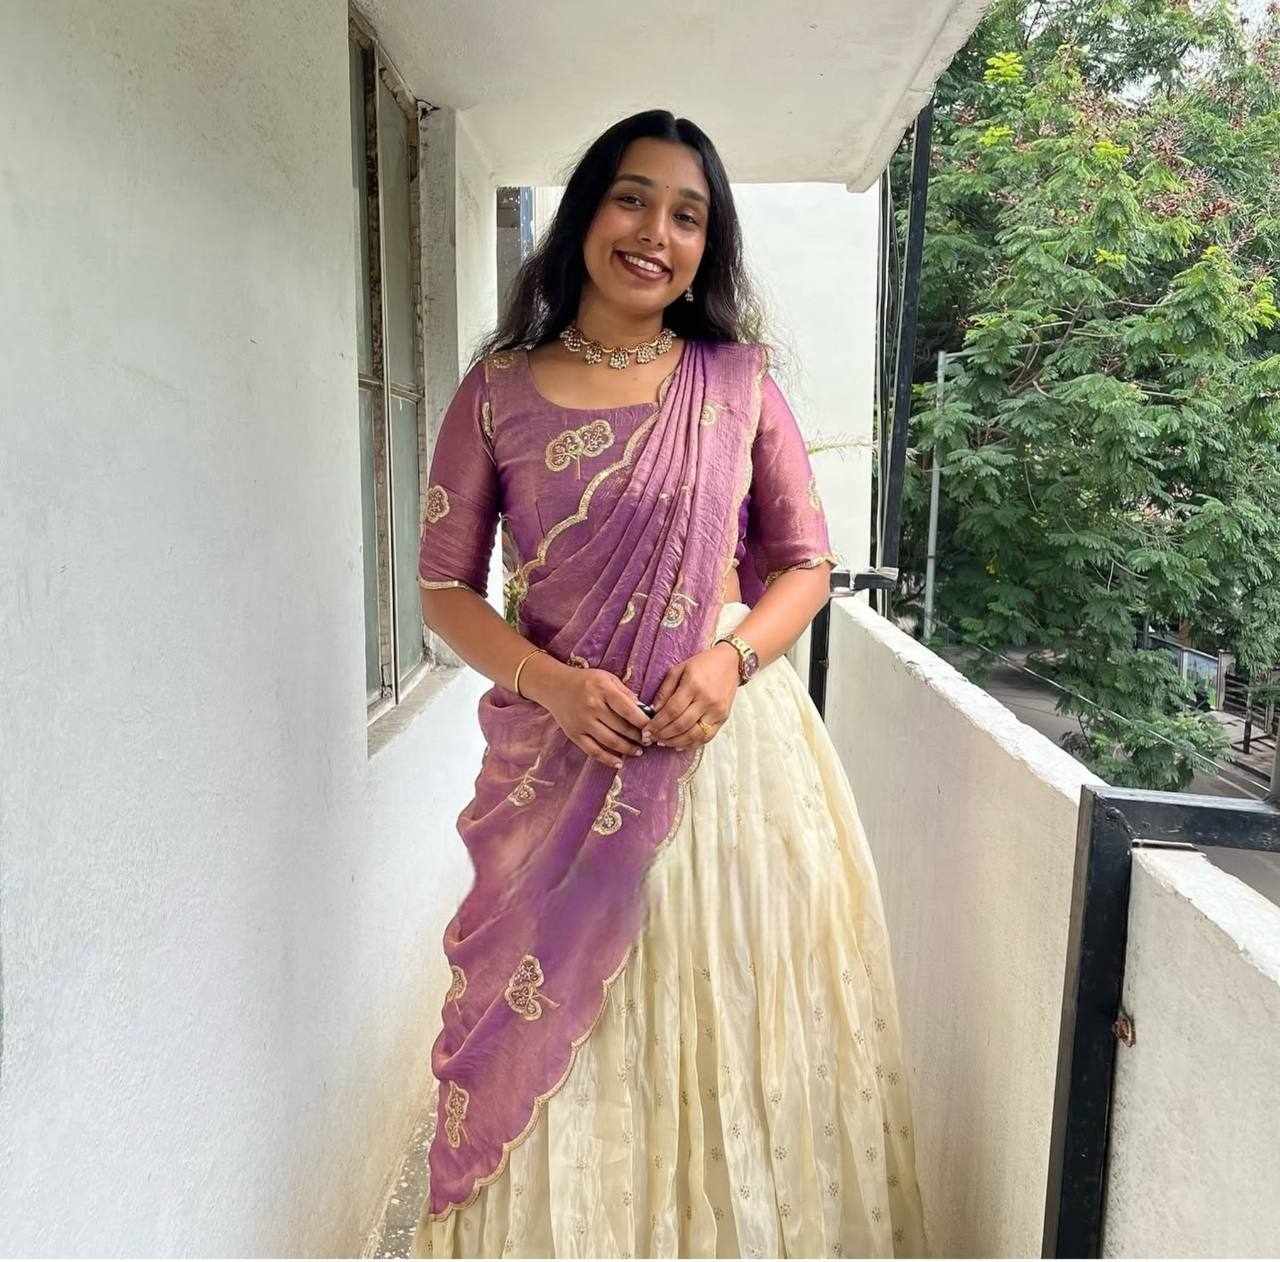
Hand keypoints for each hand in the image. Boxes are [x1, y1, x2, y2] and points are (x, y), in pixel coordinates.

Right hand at [531, 664, 648, 769]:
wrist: (555, 687)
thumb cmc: (586, 681)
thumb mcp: (607, 679)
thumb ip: (625, 693)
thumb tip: (644, 711)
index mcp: (603, 690)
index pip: (628, 710)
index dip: (644, 722)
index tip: (653, 728)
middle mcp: (593, 707)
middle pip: (621, 728)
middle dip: (639, 737)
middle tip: (649, 741)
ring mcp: (582, 722)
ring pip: (610, 741)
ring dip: (628, 749)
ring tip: (638, 751)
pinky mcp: (574, 734)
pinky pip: (593, 751)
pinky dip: (608, 759)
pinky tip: (619, 763)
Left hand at [641, 642, 739, 748]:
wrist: (730, 662)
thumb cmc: (702, 664)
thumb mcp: (679, 669)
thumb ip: (665, 690)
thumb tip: (653, 711)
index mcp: (693, 685)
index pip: (672, 711)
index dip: (657, 723)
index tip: (646, 730)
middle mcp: (706, 700)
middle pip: (681, 725)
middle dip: (663, 735)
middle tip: (651, 738)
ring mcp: (717, 711)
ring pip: (694, 734)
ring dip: (675, 742)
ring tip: (662, 742)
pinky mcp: (724, 718)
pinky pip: (707, 736)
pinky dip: (692, 744)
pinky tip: (679, 745)